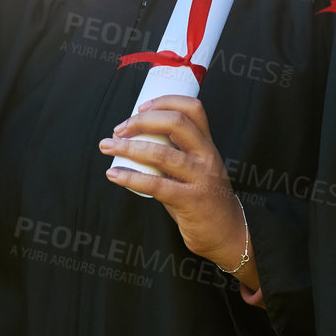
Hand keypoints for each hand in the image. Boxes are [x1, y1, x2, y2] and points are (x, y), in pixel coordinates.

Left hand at [99, 96, 259, 292]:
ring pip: (162, 153)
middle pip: (177, 122)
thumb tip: (135, 140)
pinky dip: (130, 177)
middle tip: (119, 129)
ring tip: (107, 146)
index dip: (164, 101)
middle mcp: (206, 156)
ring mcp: (200, 178)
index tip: (140, 107)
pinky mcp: (191, 201)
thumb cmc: (204, 199)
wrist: (228, 234)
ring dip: (129, 147)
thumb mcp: (196, 169)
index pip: (193, 108)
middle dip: (142, 120)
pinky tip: (114, 174)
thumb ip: (173, 154)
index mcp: (206, 144)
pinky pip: (156, 185)